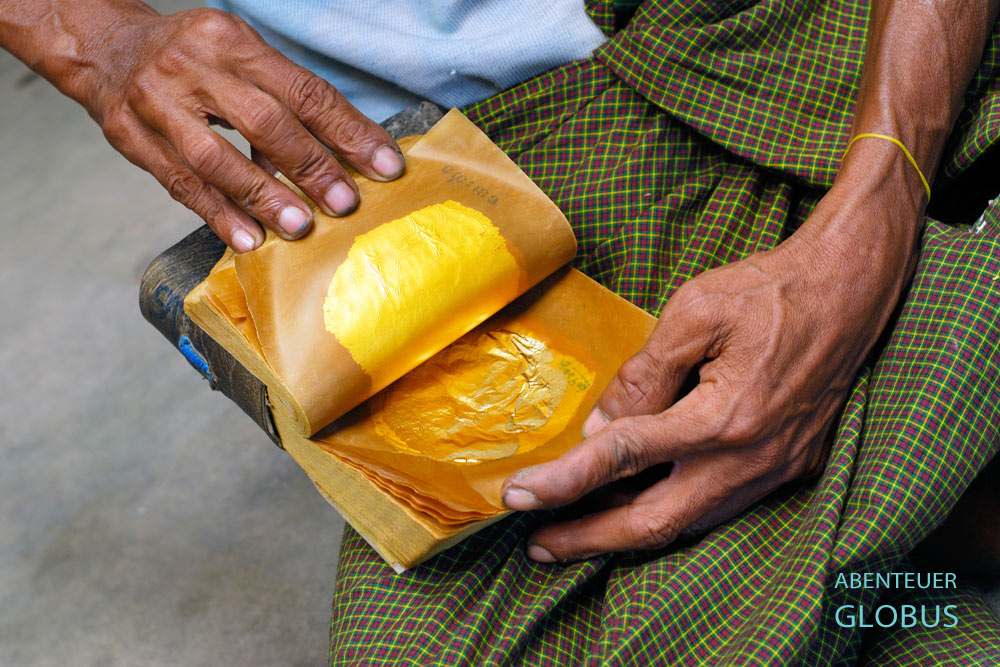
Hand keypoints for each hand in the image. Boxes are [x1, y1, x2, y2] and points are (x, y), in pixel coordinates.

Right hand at [82, 7, 403, 250]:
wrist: (106, 50)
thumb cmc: (192, 59)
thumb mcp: (240, 56)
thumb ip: (285, 98)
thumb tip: (347, 153)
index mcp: (231, 41)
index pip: (303, 90)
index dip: (349, 131)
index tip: (385, 165)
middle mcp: (192, 66)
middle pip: (263, 121)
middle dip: (311, 166)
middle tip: (345, 202)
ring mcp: (156, 103)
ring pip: (217, 158)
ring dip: (264, 196)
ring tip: (300, 226)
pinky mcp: (131, 138)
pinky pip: (180, 184)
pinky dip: (218, 214)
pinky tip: (247, 238)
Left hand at [501, 171, 923, 562]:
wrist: (850, 290)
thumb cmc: (770, 289)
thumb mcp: (694, 311)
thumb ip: (643, 373)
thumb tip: (602, 428)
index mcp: (724, 415)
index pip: (624, 458)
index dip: (565, 481)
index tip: (519, 496)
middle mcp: (751, 458)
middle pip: (656, 522)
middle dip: (590, 539)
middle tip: (538, 544)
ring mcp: (775, 469)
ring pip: (689, 524)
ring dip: (628, 533)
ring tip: (575, 531)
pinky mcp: (789, 467)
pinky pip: (718, 507)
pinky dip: (670, 512)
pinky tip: (637, 504)